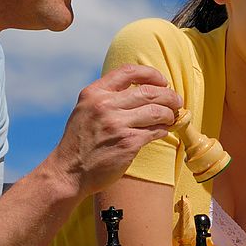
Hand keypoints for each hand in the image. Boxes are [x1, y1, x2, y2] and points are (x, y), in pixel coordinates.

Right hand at [52, 64, 182, 195]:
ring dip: (170, 114)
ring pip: (157, 111)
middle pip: (149, 91)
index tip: (162, 81)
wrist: (68, 173)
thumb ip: (108, 97)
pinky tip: (163, 131)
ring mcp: (116, 124)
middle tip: (177, 101)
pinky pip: (156, 131)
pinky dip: (164, 129)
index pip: (129, 71)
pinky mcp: (128, 143)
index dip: (151, 74)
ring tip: (171, 117)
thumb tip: (145, 89)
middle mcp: (104, 105)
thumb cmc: (80, 142)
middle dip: (169, 95)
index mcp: (94, 93)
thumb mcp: (86, 110)